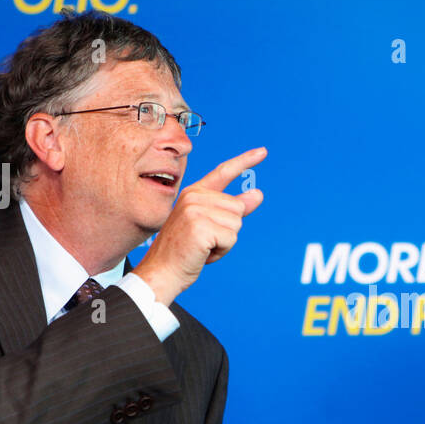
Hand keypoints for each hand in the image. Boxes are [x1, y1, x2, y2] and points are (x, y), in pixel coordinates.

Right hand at [133, 146, 266, 301]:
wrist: (162, 272)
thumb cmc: (185, 252)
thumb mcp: (209, 225)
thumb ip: (232, 209)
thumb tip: (258, 194)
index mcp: (194, 193)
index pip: (223, 172)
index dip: (245, 161)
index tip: (263, 151)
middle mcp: (194, 197)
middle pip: (238, 208)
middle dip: (228, 230)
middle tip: (204, 241)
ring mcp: (196, 210)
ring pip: (237, 224)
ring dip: (225, 242)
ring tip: (202, 247)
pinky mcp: (200, 226)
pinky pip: (231, 239)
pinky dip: (222, 251)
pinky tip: (203, 254)